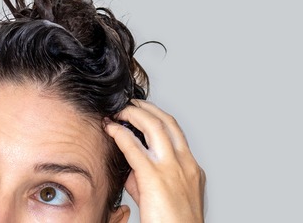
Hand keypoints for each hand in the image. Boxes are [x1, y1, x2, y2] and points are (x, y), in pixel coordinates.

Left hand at [105, 100, 205, 222]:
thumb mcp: (164, 197)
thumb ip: (147, 179)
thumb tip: (129, 168)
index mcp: (192, 169)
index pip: (176, 133)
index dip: (158, 118)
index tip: (143, 113)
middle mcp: (185, 164)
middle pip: (167, 122)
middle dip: (147, 108)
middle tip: (129, 104)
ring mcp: (172, 169)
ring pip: (154, 126)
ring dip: (134, 114)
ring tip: (119, 112)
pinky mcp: (155, 177)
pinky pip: (134, 147)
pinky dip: (120, 134)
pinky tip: (110, 129)